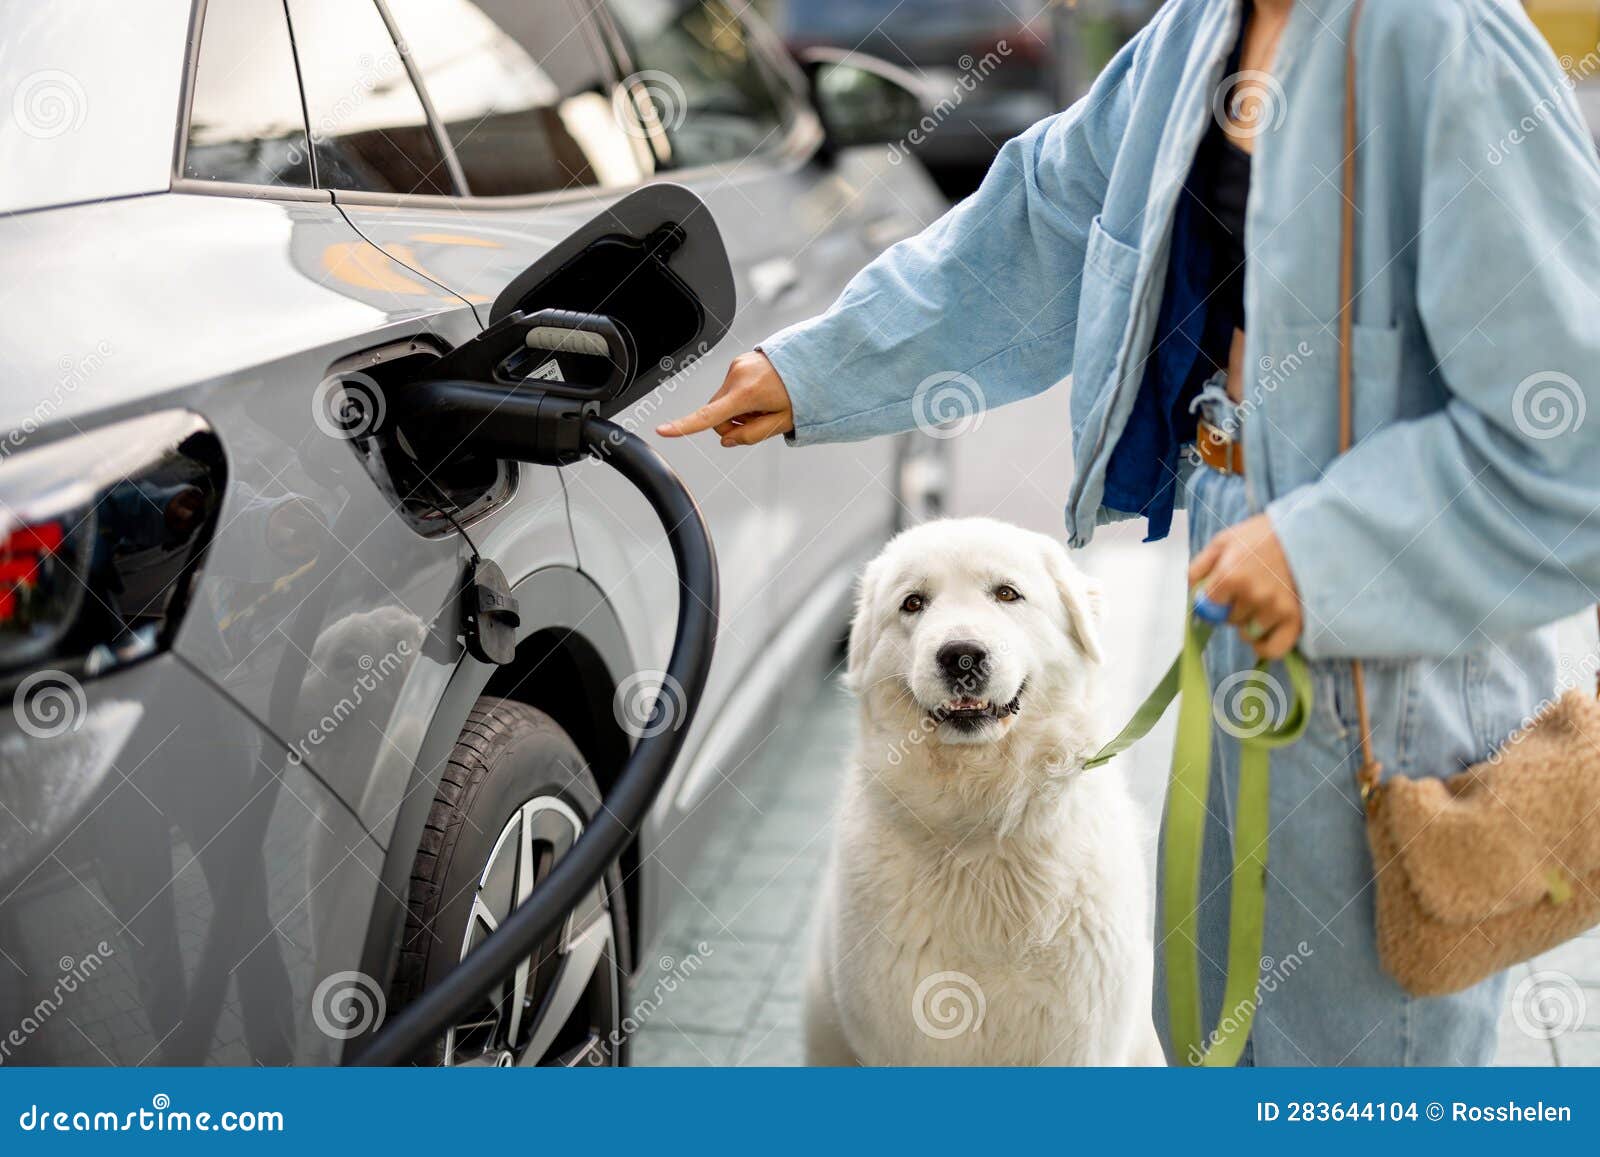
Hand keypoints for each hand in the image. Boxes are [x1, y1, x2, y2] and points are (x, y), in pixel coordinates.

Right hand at [656, 351, 794, 445]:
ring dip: (738, 408)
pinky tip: (762, 391)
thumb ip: (751, 436)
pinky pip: (731, 387)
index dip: (684, 426)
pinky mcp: (739, 360)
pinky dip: (742, 395)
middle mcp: (737, 375)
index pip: (709, 415)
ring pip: (723, 401)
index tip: (662, 431)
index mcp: (748, 393)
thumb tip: (727, 440)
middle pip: (716, 414)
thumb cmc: (804, 391)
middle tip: (759, 420)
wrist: (814, 358)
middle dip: (731, 423)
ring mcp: (737, 365)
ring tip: (765, 403)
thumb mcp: (782, 423)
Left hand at [1187, 513, 1303, 660]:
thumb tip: (1188, 593)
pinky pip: (1272, 650)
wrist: (1306, 533)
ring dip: (1249, 622)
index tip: (1222, 590)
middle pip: (1228, 620)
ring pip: (1248, 633)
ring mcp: (1275, 609)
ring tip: (1261, 601)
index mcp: (1231, 575)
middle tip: (1248, 588)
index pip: (1208, 607)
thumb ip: (1199, 567)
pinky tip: (1262, 633)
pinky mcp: (1295, 620)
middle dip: (1233, 608)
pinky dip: (1264, 646)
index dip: (1214, 599)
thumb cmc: (1261, 536)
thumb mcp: (1223, 541)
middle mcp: (1253, 595)